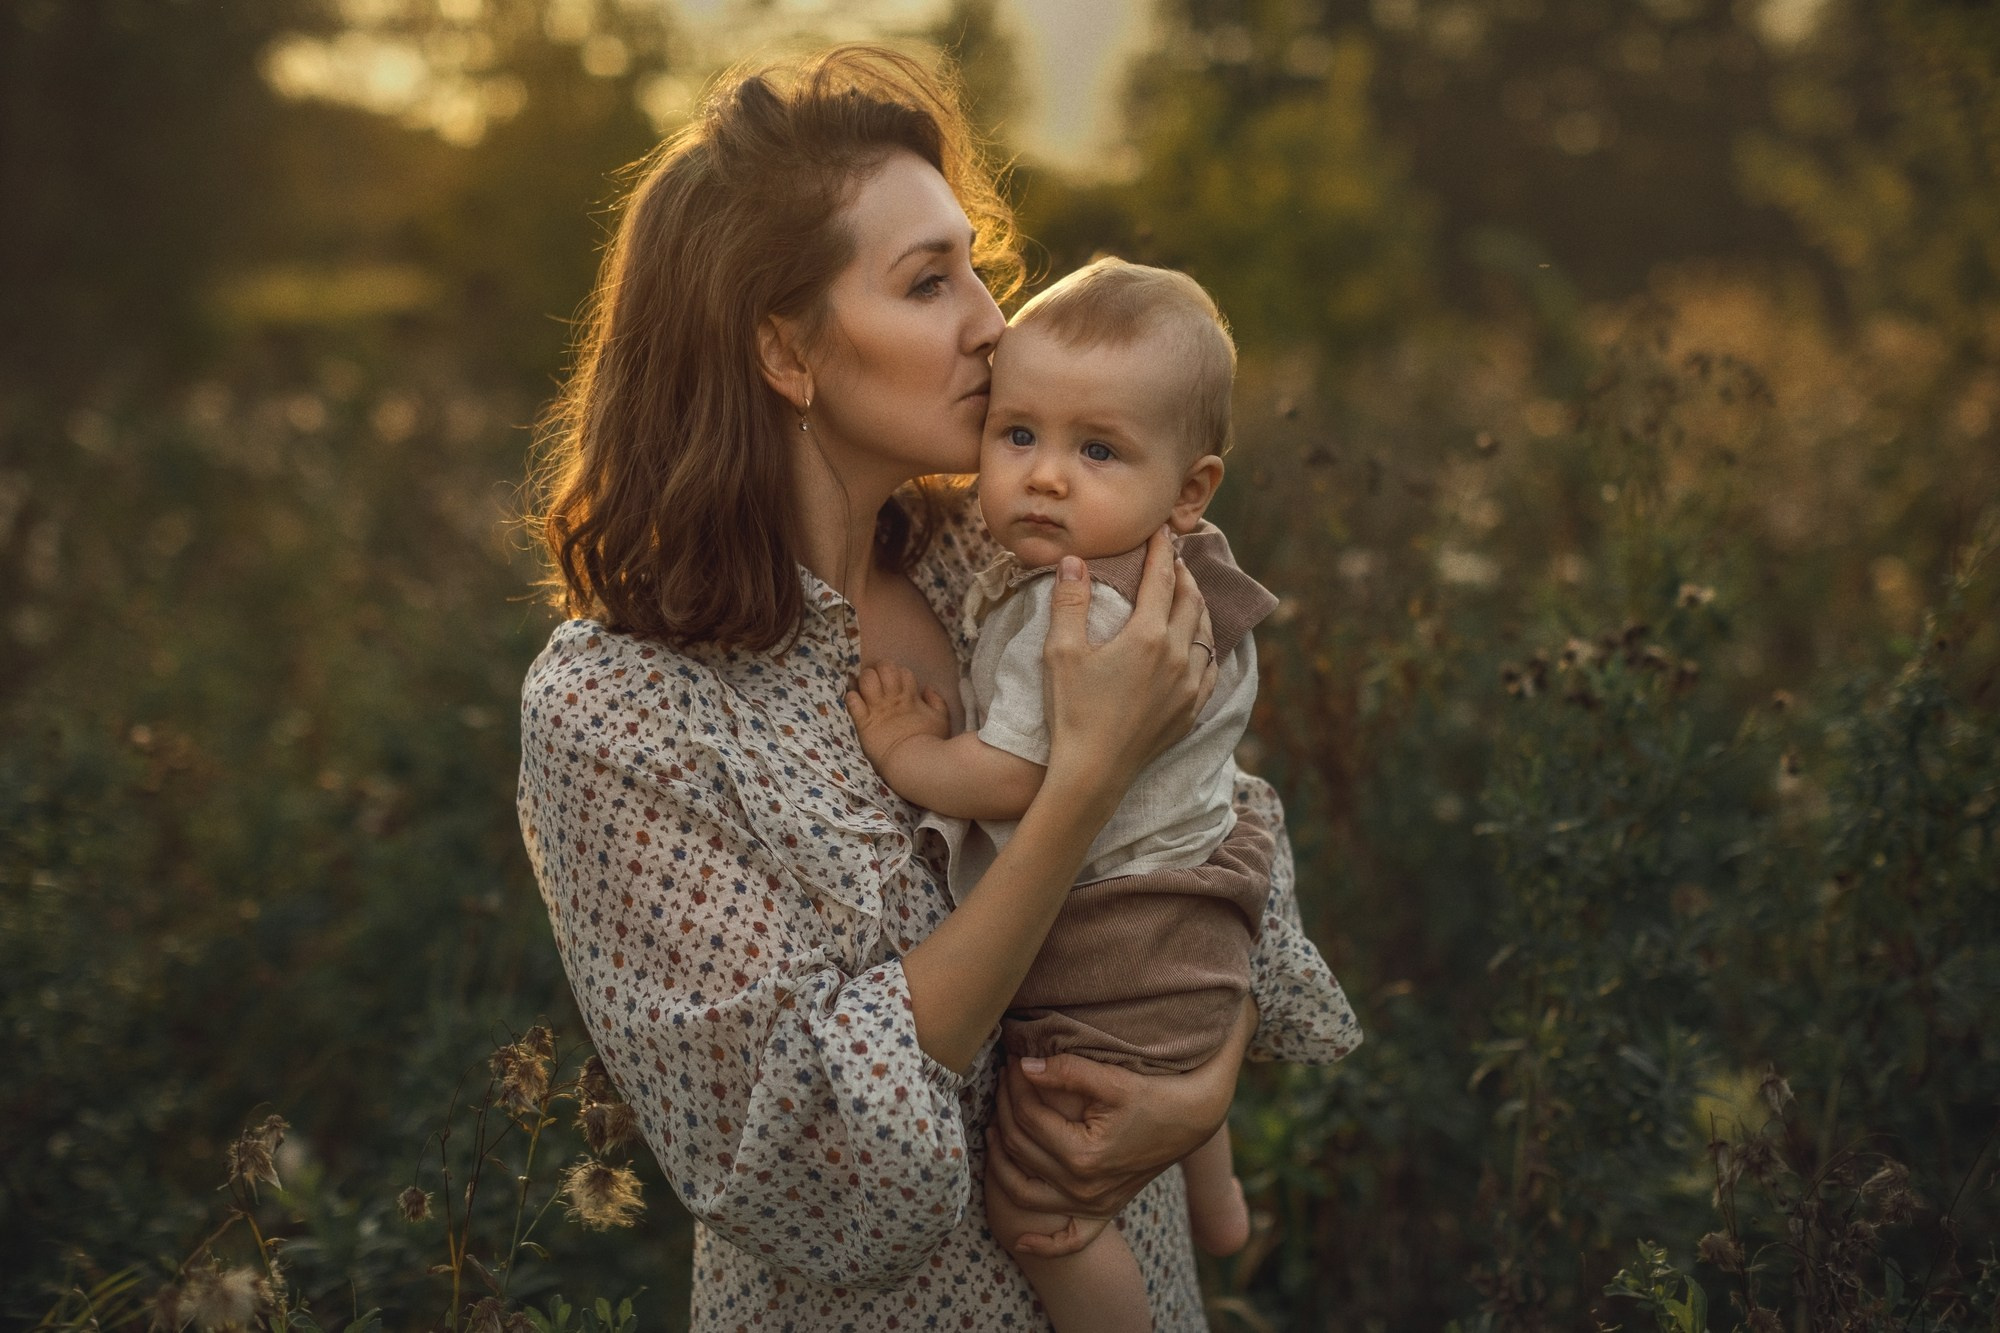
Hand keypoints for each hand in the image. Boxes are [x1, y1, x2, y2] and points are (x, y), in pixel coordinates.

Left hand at [845, 662, 949, 775]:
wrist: (914, 763)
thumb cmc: (930, 743)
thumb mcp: (941, 721)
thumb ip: (937, 702)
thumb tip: (927, 688)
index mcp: (910, 697)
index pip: (902, 671)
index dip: (898, 673)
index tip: (896, 684)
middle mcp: (892, 699)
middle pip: (883, 668)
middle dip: (879, 670)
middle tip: (877, 682)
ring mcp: (877, 709)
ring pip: (866, 679)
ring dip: (864, 681)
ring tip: (865, 690)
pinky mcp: (863, 722)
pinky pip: (852, 701)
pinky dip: (852, 699)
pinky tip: (855, 703)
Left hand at [985, 1001, 1253, 1257]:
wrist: (1192, 1118)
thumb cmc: (1154, 1094)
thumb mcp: (1111, 1079)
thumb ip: (1065, 1072)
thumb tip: (1022, 1068)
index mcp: (1083, 1155)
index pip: (1028, 1118)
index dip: (1013, 1087)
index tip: (1010, 1064)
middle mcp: (1083, 1187)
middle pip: (1021, 1148)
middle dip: (1005, 1111)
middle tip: (1002, 1083)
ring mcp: (1092, 1205)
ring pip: (1025, 1192)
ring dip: (1000, 1164)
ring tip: (993, 1130)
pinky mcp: (1104, 1212)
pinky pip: (1069, 1240)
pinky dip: (1043, 1245)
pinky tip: (1020, 1240)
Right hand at [1042, 527, 1218, 794]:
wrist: (1093, 773)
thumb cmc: (1071, 712)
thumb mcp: (1061, 652)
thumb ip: (1069, 601)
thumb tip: (1074, 560)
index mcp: (1147, 635)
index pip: (1161, 578)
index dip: (1161, 551)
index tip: (1162, 531)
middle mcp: (1177, 656)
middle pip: (1190, 600)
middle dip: (1183, 573)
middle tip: (1174, 557)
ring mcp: (1190, 685)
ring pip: (1205, 632)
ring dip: (1197, 605)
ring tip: (1187, 592)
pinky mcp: (1192, 710)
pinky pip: (1210, 666)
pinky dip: (1205, 644)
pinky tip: (1198, 642)